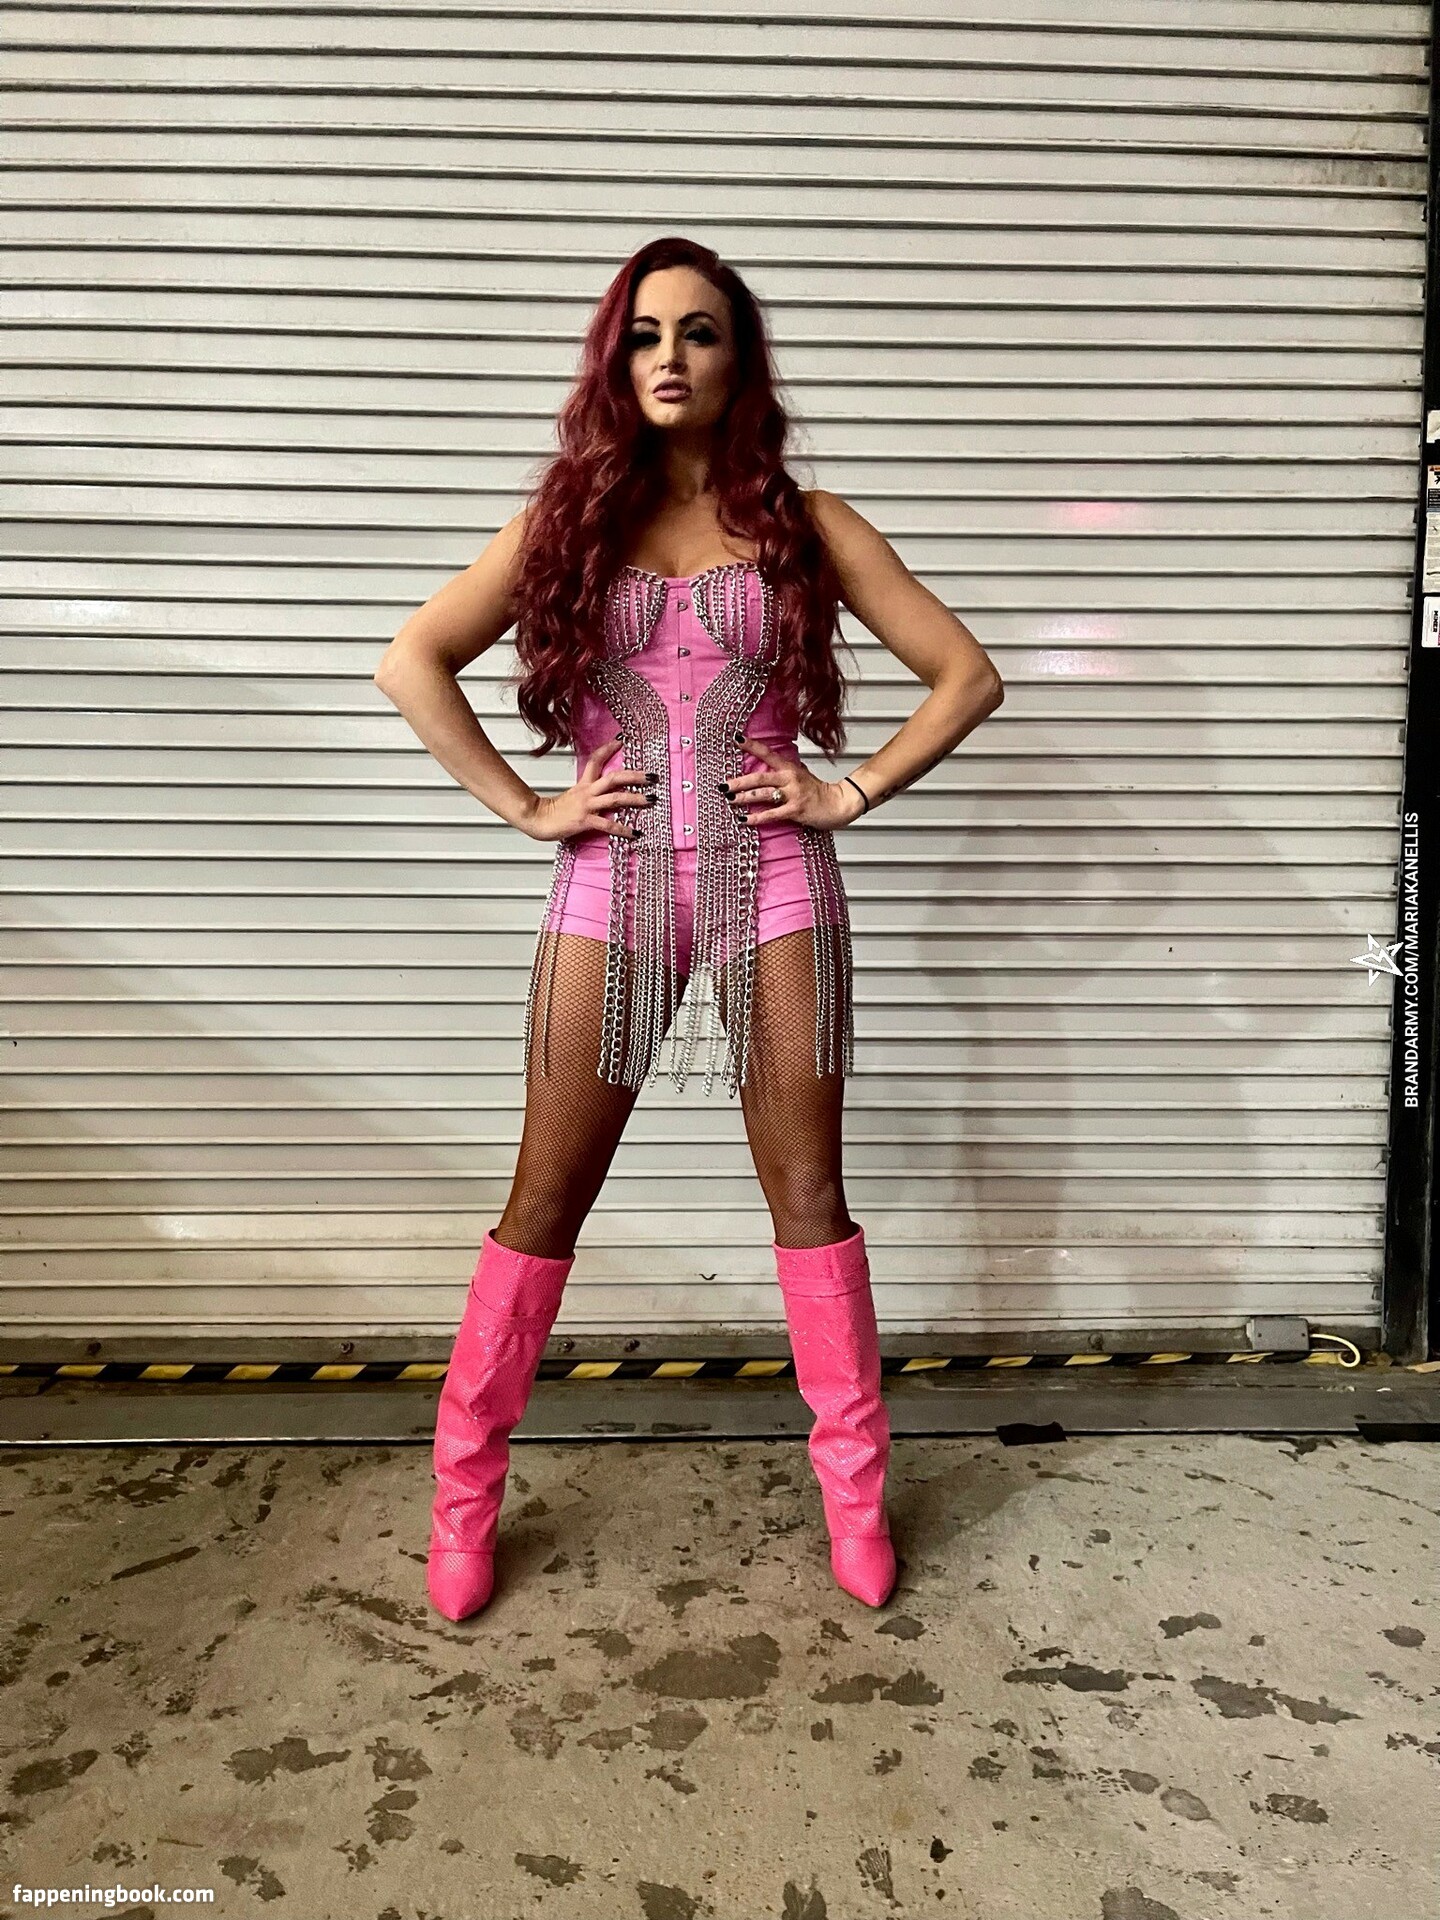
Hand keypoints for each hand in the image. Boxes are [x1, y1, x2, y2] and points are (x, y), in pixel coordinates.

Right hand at [522, 735, 655, 842]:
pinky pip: (608, 825)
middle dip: (634, 776)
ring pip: (615, 798)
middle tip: (652, 776)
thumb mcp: (572, 796)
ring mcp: (587, 806)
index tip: (621, 741)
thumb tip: (602, 792)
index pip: (595, 760)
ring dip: (636, 798)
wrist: (537, 820)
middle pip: (613, 778)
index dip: (608, 749)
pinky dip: (623, 829)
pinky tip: (635, 833)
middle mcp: (587, 792)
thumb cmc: (554, 811)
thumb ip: (587, 792)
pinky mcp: (586, 821)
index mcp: (583, 784)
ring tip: (651, 799)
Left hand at [721, 740, 866, 829]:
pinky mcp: (795, 810)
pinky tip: (744, 820)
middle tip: (722, 785)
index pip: (767, 753)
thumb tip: (768, 765)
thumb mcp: (801, 775)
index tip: (736, 739)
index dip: (752, 745)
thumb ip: (785, 771)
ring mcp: (792, 794)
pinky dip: (756, 818)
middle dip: (739, 782)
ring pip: (763, 795)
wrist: (838, 804)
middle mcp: (789, 778)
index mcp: (789, 768)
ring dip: (744, 798)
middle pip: (759, 777)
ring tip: (729, 800)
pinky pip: (772, 814)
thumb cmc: (818, 792)